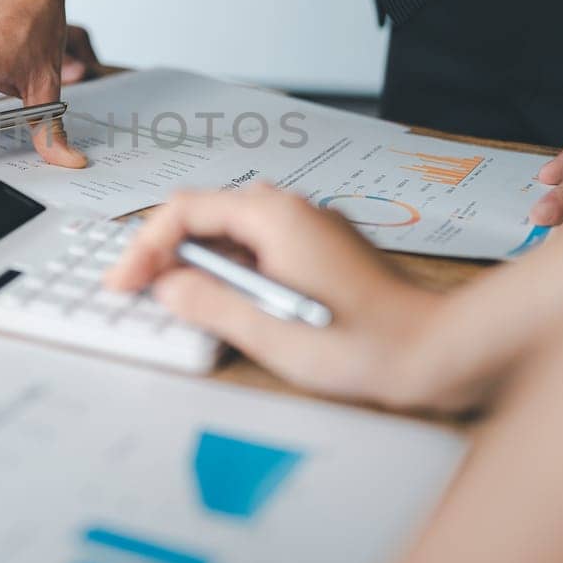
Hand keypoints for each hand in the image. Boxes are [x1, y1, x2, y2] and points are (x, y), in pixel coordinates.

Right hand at [106, 184, 466, 411]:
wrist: (437, 351)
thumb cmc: (368, 345)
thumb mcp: (272, 334)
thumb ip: (211, 305)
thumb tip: (167, 287)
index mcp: (276, 217)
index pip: (186, 211)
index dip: (145, 247)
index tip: (124, 283)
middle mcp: (292, 210)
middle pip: (206, 214)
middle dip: (164, 250)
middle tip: (138, 290)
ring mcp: (309, 228)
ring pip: (231, 230)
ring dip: (195, 259)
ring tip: (172, 297)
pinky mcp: (319, 250)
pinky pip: (258, 245)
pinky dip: (228, 267)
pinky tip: (224, 302)